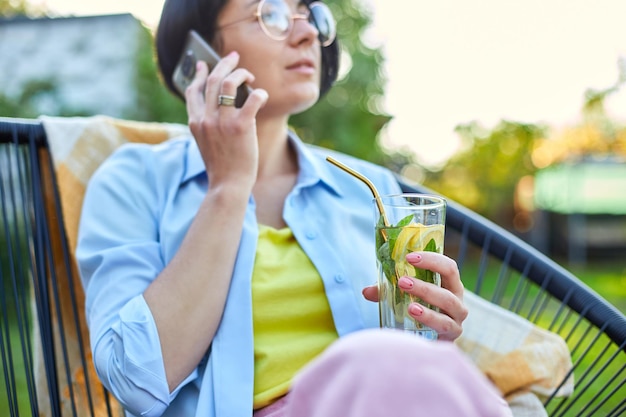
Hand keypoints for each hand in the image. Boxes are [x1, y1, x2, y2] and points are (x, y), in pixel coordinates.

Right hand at [185, 52, 268, 189]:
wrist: (228, 185)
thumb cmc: (222, 167)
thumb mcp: (206, 143)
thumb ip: (208, 124)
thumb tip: (223, 102)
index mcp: (195, 122)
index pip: (193, 90)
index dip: (199, 74)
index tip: (203, 64)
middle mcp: (205, 118)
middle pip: (212, 79)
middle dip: (224, 63)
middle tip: (234, 57)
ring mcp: (222, 121)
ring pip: (229, 82)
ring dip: (241, 73)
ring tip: (250, 76)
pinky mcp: (241, 126)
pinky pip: (252, 98)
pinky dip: (259, 93)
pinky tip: (262, 95)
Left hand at [362, 251, 466, 340]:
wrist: (426, 344)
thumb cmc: (418, 314)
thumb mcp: (403, 298)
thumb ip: (386, 292)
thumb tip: (366, 291)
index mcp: (448, 284)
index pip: (447, 266)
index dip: (431, 259)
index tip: (409, 258)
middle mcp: (456, 299)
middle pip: (450, 283)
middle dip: (425, 281)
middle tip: (402, 281)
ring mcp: (456, 317)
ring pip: (448, 303)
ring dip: (427, 298)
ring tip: (409, 302)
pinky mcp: (452, 335)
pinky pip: (444, 324)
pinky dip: (429, 317)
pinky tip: (414, 313)